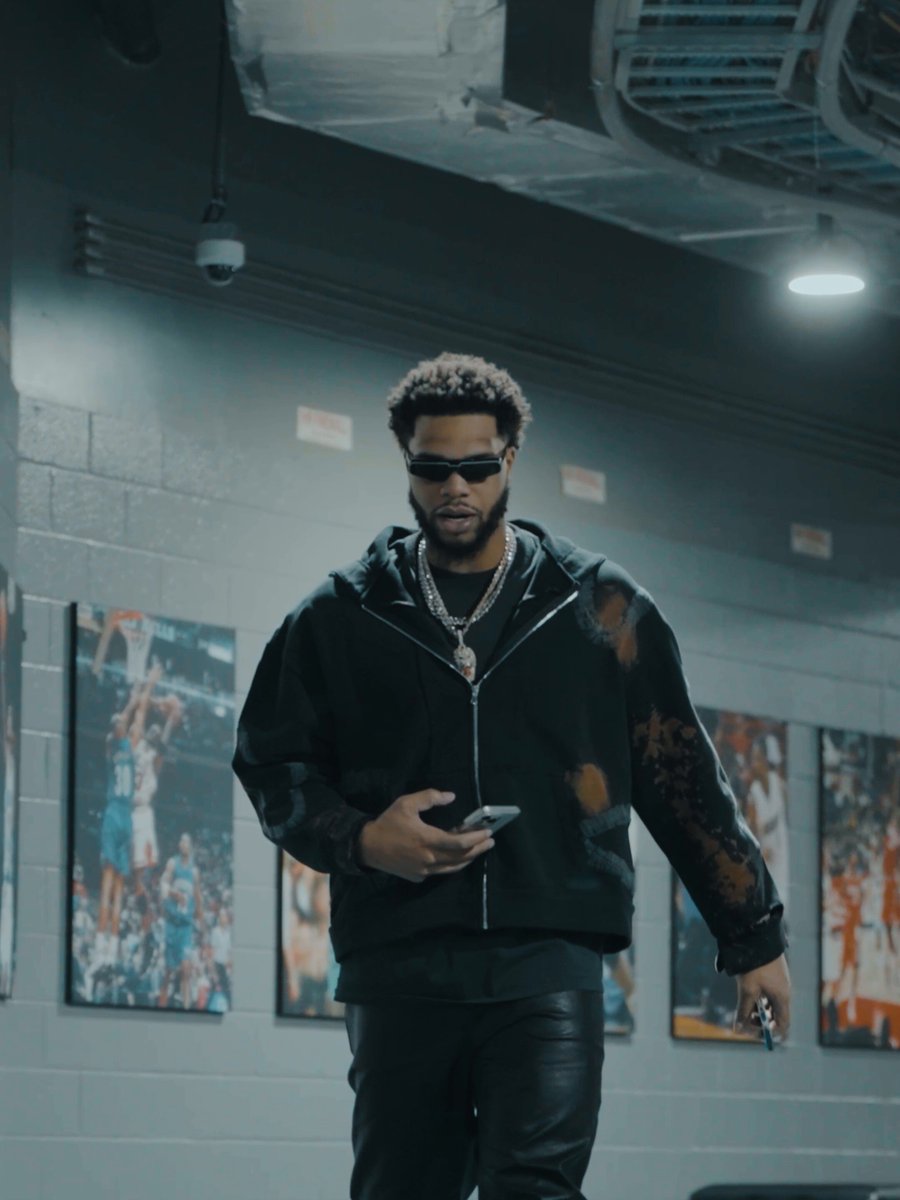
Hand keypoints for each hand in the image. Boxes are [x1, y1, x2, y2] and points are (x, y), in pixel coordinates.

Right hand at [357, 789, 494, 883]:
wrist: (367, 846)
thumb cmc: (388, 823)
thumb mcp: (406, 803)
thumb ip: (430, 797)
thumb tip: (451, 796)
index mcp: (427, 840)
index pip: (459, 843)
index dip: (476, 838)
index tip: (488, 832)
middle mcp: (428, 858)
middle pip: (461, 857)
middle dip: (478, 849)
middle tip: (490, 841)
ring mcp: (423, 871)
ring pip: (453, 867)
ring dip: (468, 858)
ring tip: (479, 849)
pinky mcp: (418, 877)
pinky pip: (441, 871)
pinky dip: (453, 864)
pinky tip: (458, 856)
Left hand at [734, 952, 790, 1041]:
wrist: (757, 937)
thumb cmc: (754, 966)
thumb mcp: (747, 990)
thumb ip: (743, 1011)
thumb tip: (738, 1029)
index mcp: (782, 998)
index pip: (783, 1024)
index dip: (770, 1032)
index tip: (755, 1033)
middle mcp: (784, 991)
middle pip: (776, 1014)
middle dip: (761, 1020)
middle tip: (745, 1020)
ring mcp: (780, 982)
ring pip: (771, 1003)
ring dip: (758, 1009)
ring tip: (745, 1006)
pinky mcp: (774, 973)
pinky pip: (768, 992)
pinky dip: (759, 997)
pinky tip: (747, 992)